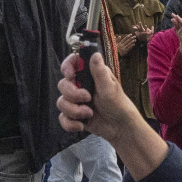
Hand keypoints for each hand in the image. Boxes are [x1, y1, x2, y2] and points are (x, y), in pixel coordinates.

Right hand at [58, 41, 165, 178]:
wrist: (120, 128)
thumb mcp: (109, 88)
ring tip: (89, 114)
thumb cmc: (119, 104)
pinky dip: (70, 123)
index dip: (67, 67)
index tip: (70, 75)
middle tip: (88, 98)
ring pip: (61, 102)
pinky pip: (63, 118)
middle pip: (62, 85)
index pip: (72, 63)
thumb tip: (95, 54)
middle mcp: (81, 86)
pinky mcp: (74, 115)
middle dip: (73, 95)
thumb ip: (100, 72)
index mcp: (89, 75)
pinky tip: (81, 125)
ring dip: (74, 111)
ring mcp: (76, 101)